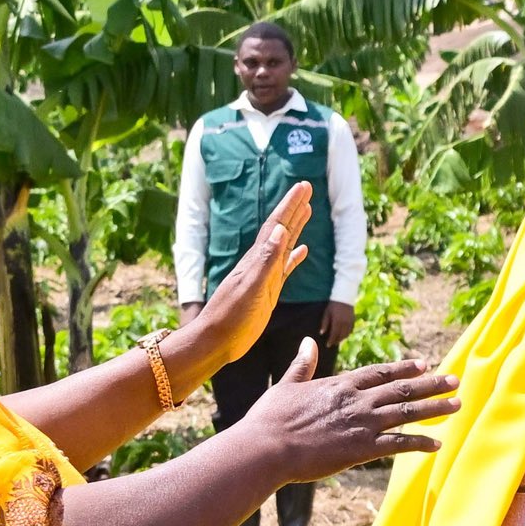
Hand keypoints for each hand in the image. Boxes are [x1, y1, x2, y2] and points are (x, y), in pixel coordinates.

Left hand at [174, 182, 313, 383]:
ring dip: (296, 227)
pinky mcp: (268, 291)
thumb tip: (280, 230)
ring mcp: (265, 276)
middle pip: (282, 229)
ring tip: (307, 210)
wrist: (217, 339)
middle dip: (294, 208)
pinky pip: (285, 268)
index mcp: (258, 259)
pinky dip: (295, 257)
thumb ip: (266, 260)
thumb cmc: (230, 315)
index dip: (290, 205)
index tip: (303, 186)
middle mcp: (261, 263)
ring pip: (284, 245)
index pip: (277, 225)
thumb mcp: (251, 287)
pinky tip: (303, 251)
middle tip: (307, 188)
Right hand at [234, 349, 457, 483]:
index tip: (425, 364)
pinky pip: (399, 444)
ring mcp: (362, 424)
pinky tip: (436, 443)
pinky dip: (419, 443)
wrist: (267, 447)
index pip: (381, 372)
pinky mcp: (362, 449)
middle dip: (432, 384)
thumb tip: (306, 343)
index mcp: (340, 384)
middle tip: (455, 380)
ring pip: (407, 412)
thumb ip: (302, 364)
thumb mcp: (287, 385)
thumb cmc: (271, 419)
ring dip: (435, 408)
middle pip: (403, 388)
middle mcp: (357, 400)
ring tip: (457, 404)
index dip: (405, 368)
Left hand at [318, 299, 359, 363]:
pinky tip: (344, 335)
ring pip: (347, 334)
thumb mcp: (327, 313)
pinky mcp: (353, 320)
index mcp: (337, 322)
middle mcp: (345, 323)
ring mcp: (350, 322)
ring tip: (337, 341)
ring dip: (342, 339)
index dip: (331, 341)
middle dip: (336, 341)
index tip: (327, 345)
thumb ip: (325, 323)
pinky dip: (347, 334)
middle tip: (332, 344)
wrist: (344, 296)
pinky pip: (351, 330)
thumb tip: (322, 333)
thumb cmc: (333, 304)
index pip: (334, 334)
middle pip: (341, 336)